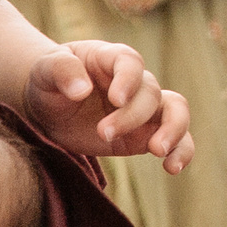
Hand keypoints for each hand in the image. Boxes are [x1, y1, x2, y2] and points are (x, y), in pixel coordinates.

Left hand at [22, 41, 193, 171]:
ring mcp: (145, 109)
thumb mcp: (44, 71)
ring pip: (176, 111)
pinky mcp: (146, 134)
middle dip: (131, 116)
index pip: (130, 62)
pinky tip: (172, 168)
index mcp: (110, 59)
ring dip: (173, 130)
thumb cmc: (48, 82)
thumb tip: (81, 90)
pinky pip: (177, 140)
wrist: (49, 109)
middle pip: (150, 92)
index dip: (129, 79)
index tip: (116, 99)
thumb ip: (61, 71)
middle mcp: (135, 81)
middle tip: (102, 133)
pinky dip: (182, 152)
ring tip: (157, 151)